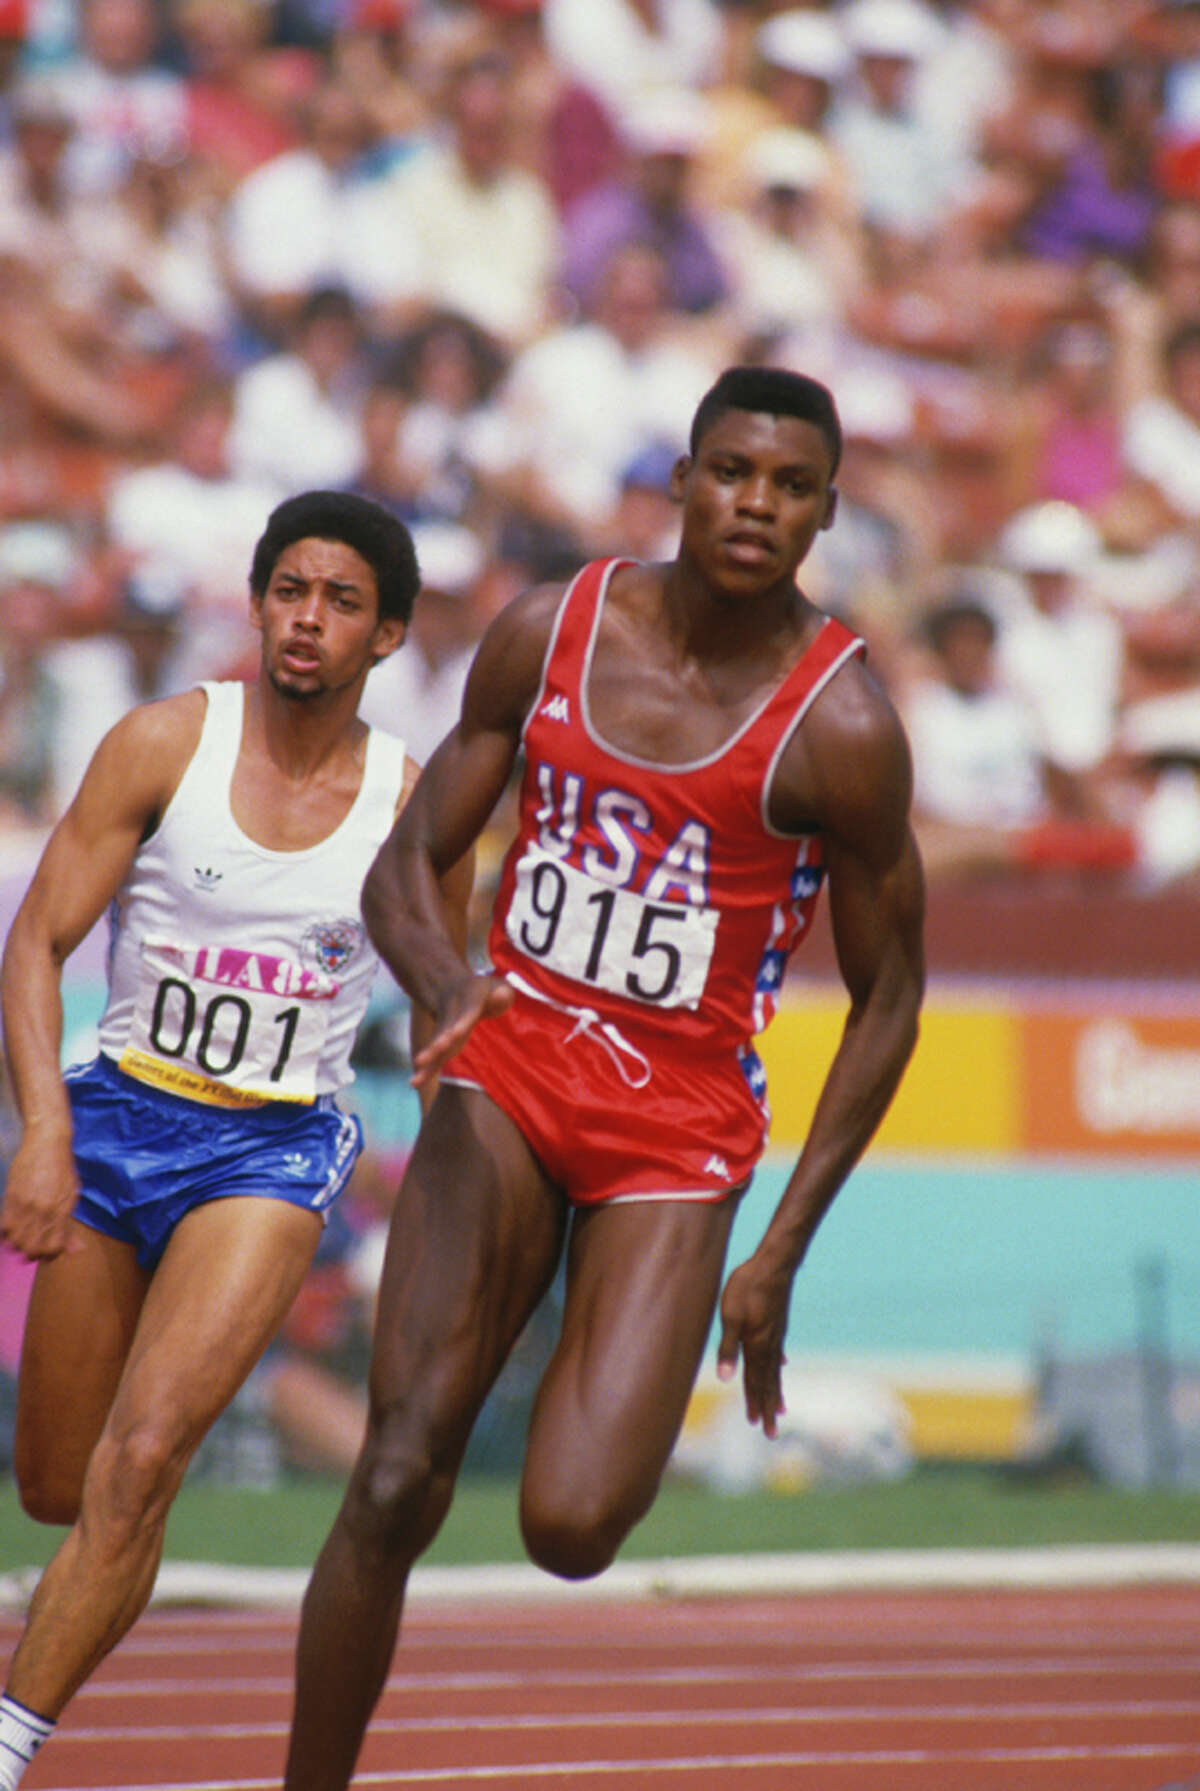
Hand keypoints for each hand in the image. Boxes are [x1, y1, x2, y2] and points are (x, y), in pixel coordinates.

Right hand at [0, 1127, 81, 1260]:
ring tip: (23, 1239)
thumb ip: (70, 1225)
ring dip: (19, 1245)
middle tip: (34, 1249)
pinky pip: (4, 1226)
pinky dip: (6, 1234)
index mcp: (61, 1210)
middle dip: (33, 1254)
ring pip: (16, 1240)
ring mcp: (25, 1204)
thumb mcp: (72, 1195)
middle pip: (32, 1248)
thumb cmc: (63, 1168)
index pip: (54, 1247)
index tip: (50, 1252)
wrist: (46, 1142)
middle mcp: (42, 1210)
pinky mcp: (11, 1196)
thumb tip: (76, 1249)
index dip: (51, 1255)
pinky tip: (12, 1229)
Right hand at [410, 973, 514, 1088]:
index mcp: (468, 1000)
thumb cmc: (485, 992)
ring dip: (427, 1064)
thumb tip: (501, 996)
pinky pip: (434, 1057)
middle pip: (444, 1031)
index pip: (466, 1013)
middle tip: (422, 1060)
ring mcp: (444, 1027)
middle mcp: (451, 1013)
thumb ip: (501, 994)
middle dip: (436, 1046)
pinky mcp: (441, 1041)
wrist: (451, 986)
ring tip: (415, 1082)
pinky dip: (426, 1070)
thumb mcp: (498, 988)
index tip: (455, 1033)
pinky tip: (415, 1084)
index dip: (461, 1023)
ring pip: (435, 1046)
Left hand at [715, 1252, 792, 1438]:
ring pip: (776, 1369)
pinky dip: (779, 1364)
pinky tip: (783, 1364)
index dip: (753, 1402)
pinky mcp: (778, 1323)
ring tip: (779, 1409)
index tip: (756, 1424)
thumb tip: (725, 1379)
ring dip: (775, 1391)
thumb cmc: (747, 1286)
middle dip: (767, 1407)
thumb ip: (728, 1348)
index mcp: (756, 1345)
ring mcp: (776, 1334)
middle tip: (771, 1433)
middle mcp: (770, 1344)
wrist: (773, 1263)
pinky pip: (779, 1351)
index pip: (754, 1381)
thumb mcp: (730, 1316)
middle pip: (768, 1382)